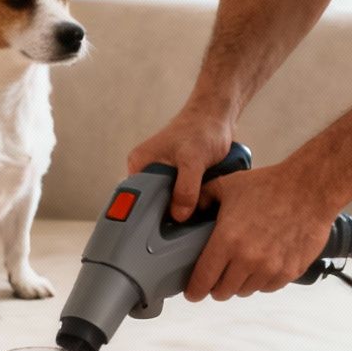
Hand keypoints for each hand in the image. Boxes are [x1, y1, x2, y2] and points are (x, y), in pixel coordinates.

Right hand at [126, 106, 234, 221]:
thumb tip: (178, 215)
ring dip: (181, 210)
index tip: (156, 234)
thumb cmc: (202, 129)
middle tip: (181, 229)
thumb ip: (186, 187)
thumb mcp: (194, 160)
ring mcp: (163, 175)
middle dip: (166, 216)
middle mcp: (147, 171)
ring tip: (193, 217)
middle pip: (151, 206)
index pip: (134, 200)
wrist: (217, 115)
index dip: (144, 217)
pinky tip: (200, 208)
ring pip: (168, 204)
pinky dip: (190, 204)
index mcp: (140, 165)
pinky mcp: (177, 179)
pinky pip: (180, 199)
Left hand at [184, 162, 335, 301]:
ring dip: (239, 283)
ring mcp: (271, 268)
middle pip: (223, 292)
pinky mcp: (290, 272)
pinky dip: (261, 281)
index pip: (203, 280)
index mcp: (227, 240)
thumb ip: (201, 199)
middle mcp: (248, 259)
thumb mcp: (227, 186)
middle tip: (216, 277)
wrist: (310, 189)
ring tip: (241, 267)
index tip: (192, 292)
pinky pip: (268, 287)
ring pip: (245, 291)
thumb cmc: (268, 186)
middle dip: (216, 287)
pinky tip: (261, 265)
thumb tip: (184, 213)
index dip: (194, 290)